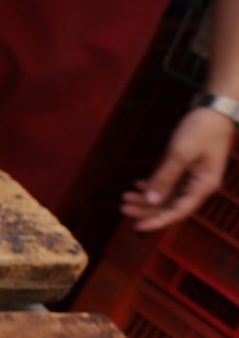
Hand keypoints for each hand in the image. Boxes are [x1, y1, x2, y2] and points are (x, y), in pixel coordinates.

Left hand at [122, 107, 234, 231]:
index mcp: (203, 186)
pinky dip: (153, 185)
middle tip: (122, 208)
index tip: (137, 227)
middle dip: (146, 209)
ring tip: (125, 196)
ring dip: (147, 198)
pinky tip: (138, 185)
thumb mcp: (180, 154)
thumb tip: (152, 200)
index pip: (178, 211)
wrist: (214, 110)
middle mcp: (199, 185)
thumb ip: (165, 178)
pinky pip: (169, 184)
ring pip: (168, 196)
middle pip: (171, 206)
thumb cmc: (201, 130)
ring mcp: (193, 177)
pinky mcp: (187, 168)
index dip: (157, 221)